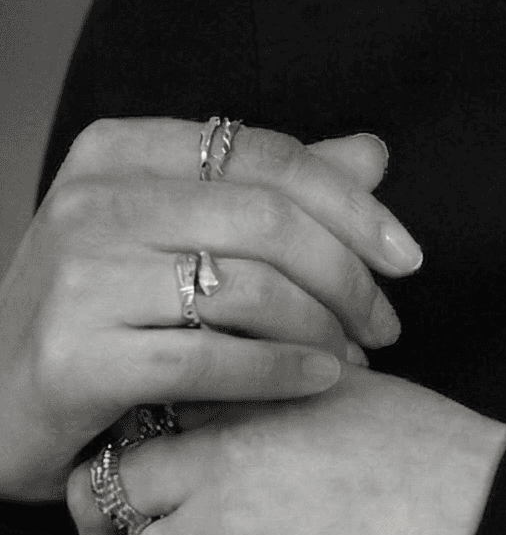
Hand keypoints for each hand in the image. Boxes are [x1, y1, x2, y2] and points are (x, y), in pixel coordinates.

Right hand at [0, 120, 424, 500]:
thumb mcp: (174, 235)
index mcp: (118, 151)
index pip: (267, 155)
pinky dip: (282, 371)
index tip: (406, 256)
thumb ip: (270, 193)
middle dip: (348, 274)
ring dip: (324, 328)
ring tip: (355, 357)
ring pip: (248, 286)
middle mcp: (91, 200)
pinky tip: (321, 383)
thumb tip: (372, 153)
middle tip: (386, 321)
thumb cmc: (98, 315)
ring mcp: (75, 276)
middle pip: (268, 218)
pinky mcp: (71, 356)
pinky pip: (211, 356)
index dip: (352, 205)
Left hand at [67, 367, 505, 534]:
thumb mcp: (363, 395)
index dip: (142, 463)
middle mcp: (228, 458)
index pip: (150, 418)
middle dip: (116, 533)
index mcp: (258, 398)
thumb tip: (265, 428)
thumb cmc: (453, 466)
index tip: (157, 496)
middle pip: (109, 495)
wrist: (501, 528)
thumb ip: (293, 403)